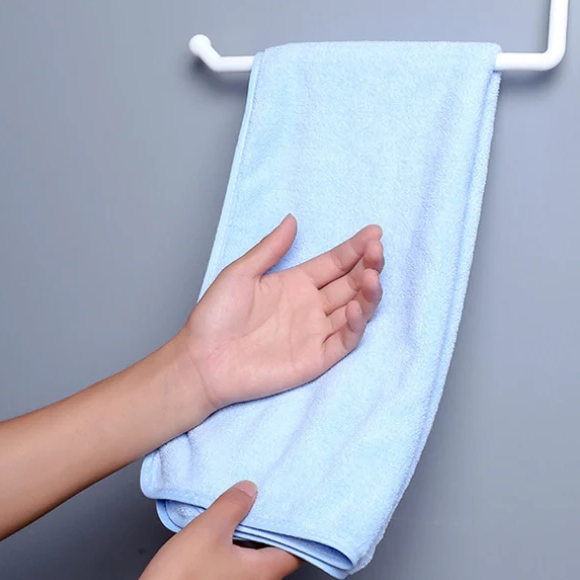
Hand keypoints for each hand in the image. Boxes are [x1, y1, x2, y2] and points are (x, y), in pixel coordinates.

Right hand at [135, 481, 299, 579]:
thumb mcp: (208, 530)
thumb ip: (232, 506)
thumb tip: (248, 490)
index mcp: (263, 573)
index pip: (297, 551)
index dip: (297, 528)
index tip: (294, 507)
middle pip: (275, 554)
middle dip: (269, 528)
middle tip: (263, 502)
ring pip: (253, 562)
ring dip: (248, 539)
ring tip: (238, 514)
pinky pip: (236, 570)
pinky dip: (233, 551)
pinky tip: (218, 537)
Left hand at [177, 215, 383, 410]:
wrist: (200, 360)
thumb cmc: (214, 317)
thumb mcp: (240, 273)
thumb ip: (270, 248)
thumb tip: (292, 219)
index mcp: (296, 283)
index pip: (334, 263)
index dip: (354, 248)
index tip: (374, 233)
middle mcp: (311, 306)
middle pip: (350, 283)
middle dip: (368, 265)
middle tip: (378, 250)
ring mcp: (315, 332)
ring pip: (354, 309)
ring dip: (367, 292)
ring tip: (373, 275)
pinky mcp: (316, 358)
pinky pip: (344, 340)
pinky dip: (355, 324)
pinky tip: (355, 306)